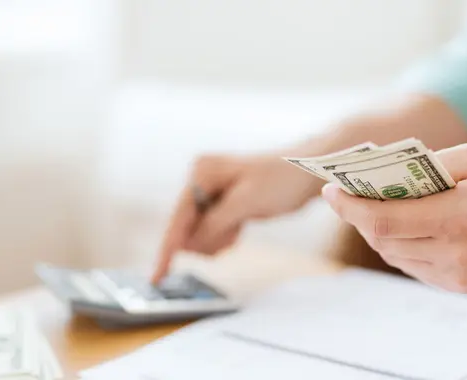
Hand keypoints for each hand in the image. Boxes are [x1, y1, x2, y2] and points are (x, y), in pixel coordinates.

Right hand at [151, 153, 321, 282]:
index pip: (178, 219)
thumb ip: (215, 223)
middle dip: (208, 239)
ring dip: (219, 238)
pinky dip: (225, 235)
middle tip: (234, 230)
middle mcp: (200, 179)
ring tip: (241, 223)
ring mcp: (210, 191)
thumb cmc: (281, 180)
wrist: (309, 172)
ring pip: (201, 233)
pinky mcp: (222, 202)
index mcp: (201, 172)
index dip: (168, 249)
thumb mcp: (246, 202)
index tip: (157, 277)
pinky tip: (240, 225)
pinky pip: (213, 230)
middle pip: (187, 228)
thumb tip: (189, 244)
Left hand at [322, 142, 466, 293]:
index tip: (331, 191)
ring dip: (377, 233)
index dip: (350, 207)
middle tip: (348, 196)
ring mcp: (457, 275)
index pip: (384, 220)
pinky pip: (414, 267)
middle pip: (383, 240)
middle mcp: (454, 252)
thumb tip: (395, 172)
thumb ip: (435, 164)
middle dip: (359, 216)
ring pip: (395, 256)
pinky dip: (400, 247)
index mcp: (458, 216)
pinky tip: (405, 228)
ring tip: (373, 209)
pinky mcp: (461, 286)